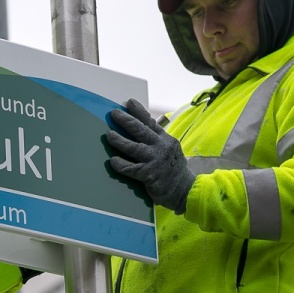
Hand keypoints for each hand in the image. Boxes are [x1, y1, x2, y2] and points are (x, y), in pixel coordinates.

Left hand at [105, 98, 194, 213]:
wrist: (184, 190)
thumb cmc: (173, 168)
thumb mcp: (170, 149)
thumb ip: (157, 137)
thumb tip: (145, 122)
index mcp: (165, 139)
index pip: (150, 122)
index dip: (139, 111)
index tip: (129, 102)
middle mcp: (161, 147)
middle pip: (140, 130)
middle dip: (126, 120)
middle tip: (114, 113)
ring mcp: (155, 161)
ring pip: (134, 148)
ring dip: (120, 141)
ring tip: (109, 135)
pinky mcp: (149, 174)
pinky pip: (131, 168)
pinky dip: (121, 164)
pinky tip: (112, 161)